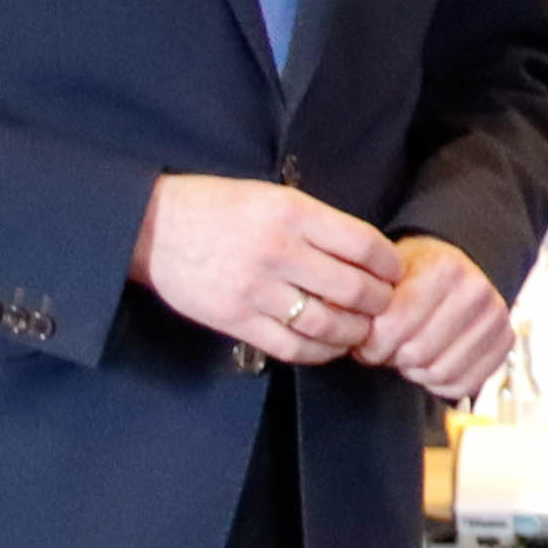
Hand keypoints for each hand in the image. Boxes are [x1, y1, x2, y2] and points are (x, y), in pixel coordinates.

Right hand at [136, 176, 405, 365]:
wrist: (152, 227)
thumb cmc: (215, 207)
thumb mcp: (270, 196)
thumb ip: (314, 223)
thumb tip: (363, 254)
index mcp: (291, 214)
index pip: (363, 244)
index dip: (389, 264)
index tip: (394, 271)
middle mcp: (278, 251)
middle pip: (353, 289)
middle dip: (379, 302)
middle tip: (383, 305)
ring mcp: (257, 290)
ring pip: (327, 324)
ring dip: (353, 332)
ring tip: (360, 329)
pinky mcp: (237, 320)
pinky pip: (292, 347)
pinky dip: (320, 351)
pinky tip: (328, 345)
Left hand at [358, 235, 516, 403]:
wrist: (453, 272)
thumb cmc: (412, 277)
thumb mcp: (386, 275)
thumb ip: (370, 302)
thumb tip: (359, 336)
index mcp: (446, 268)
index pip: (394, 326)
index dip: (371, 343)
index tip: (367, 340)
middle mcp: (478, 291)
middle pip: (416, 353)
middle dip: (392, 358)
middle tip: (386, 350)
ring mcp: (497, 318)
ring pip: (439, 373)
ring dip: (414, 371)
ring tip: (407, 355)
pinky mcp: (505, 343)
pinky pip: (463, 385)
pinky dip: (438, 383)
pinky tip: (430, 363)